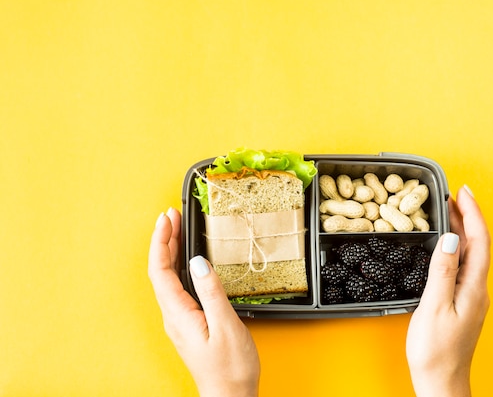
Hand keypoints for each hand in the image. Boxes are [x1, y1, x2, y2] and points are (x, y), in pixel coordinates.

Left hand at [148, 208, 259, 396]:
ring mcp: (180, 320)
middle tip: (172, 215)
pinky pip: (178, 287)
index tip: (167, 219)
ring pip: (168, 278)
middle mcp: (174, 316)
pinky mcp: (190, 322)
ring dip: (170, 251)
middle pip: (161, 271)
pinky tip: (188, 261)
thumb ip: (211, 292)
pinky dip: (180, 266)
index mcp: (179, 314)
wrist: (230, 396)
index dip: (161, 241)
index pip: (160, 270)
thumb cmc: (230, 368)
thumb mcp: (225, 326)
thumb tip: (199, 262)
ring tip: (178, 230)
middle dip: (164, 240)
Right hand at [406, 186, 490, 396]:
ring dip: (461, 230)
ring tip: (447, 212)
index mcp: (474, 287)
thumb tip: (451, 238)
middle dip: (467, 216)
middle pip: (477, 244)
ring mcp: (472, 296)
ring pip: (471, 254)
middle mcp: (478, 289)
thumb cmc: (435, 351)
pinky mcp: (463, 302)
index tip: (463, 191)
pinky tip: (445, 245)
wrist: (441, 382)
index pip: (479, 240)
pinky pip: (464, 265)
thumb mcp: (433, 307)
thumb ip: (443, 271)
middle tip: (451, 194)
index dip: (473, 213)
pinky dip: (456, 247)